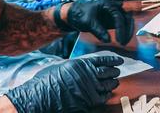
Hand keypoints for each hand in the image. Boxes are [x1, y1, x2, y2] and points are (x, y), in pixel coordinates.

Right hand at [5, 55, 122, 112]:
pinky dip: (107, 95)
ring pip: (107, 84)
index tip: (119, 61)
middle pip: (107, 71)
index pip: (102, 60)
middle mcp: (87, 74)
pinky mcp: (88, 100)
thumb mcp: (61, 66)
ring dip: (113, 83)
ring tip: (115, 82)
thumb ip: (75, 66)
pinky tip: (108, 93)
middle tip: (117, 72)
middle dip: (114, 71)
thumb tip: (83, 67)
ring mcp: (88, 87)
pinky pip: (102, 97)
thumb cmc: (47, 81)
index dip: (112, 60)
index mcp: (80, 64)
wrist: (40, 97)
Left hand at [59, 0, 133, 44]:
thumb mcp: (88, 22)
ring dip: (127, 31)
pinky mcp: (111, 19)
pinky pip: (121, 25)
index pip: (119, 17)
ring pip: (126, 21)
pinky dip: (122, 32)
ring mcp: (112, 13)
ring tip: (123, 42)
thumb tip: (108, 40)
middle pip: (126, 17)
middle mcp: (113, 7)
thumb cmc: (79, 14)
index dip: (121, 29)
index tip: (119, 40)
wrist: (72, 13)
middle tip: (123, 42)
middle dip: (127, 30)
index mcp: (108, 4)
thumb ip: (98, 30)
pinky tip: (121, 40)